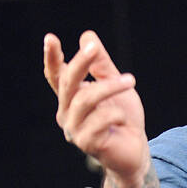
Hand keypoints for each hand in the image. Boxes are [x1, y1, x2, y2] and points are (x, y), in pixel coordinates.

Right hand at [43, 30, 149, 185]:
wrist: (136, 151)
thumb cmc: (124, 117)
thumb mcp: (116, 84)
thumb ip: (102, 64)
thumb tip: (87, 36)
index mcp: (70, 97)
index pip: (57, 76)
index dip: (52, 58)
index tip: (50, 38)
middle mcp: (67, 113)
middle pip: (68, 83)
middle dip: (80, 62)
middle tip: (93, 48)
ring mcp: (74, 130)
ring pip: (85, 100)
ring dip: (109, 88)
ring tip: (130, 81)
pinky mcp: (87, 144)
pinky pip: (99, 120)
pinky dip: (115, 114)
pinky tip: (124, 120)